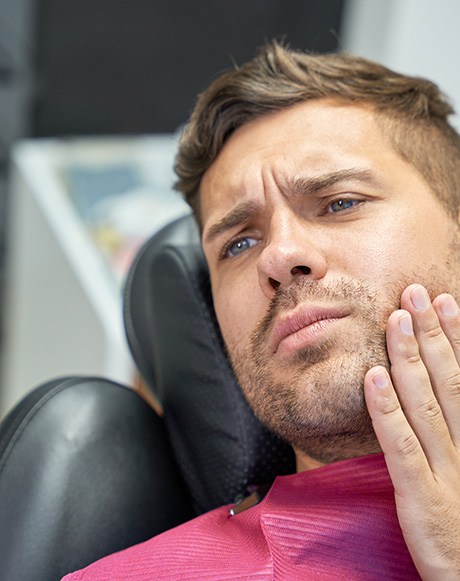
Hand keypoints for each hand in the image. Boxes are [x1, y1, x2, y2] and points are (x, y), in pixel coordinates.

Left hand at [364, 284, 459, 579]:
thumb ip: (457, 427)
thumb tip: (448, 389)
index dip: (457, 338)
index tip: (445, 302)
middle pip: (448, 381)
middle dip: (432, 334)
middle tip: (416, 292)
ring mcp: (447, 472)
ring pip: (426, 404)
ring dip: (409, 358)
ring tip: (396, 318)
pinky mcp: (422, 498)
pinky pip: (402, 447)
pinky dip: (387, 410)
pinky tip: (373, 377)